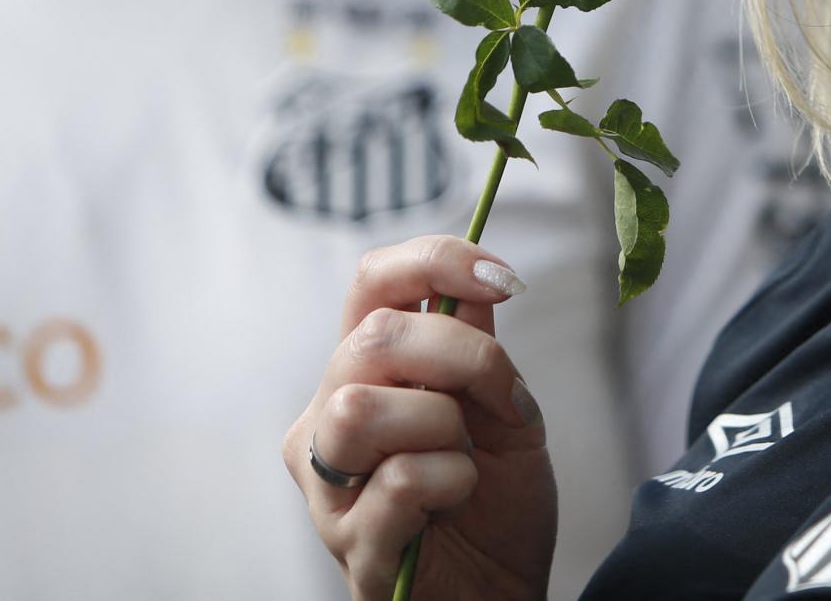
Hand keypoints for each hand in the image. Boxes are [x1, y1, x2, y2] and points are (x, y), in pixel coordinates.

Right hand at [283, 236, 556, 600]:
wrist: (502, 591)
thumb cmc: (492, 503)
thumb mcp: (503, 410)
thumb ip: (480, 348)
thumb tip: (478, 280)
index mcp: (363, 373)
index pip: (369, 283)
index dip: (434, 262)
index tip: (503, 278)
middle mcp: (327, 419)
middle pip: (368, 339)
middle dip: (458, 354)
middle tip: (501, 394)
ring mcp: (328, 486)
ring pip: (360, 409)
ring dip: (441, 425)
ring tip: (464, 459)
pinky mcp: (349, 543)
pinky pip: (397, 481)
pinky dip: (451, 480)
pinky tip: (457, 501)